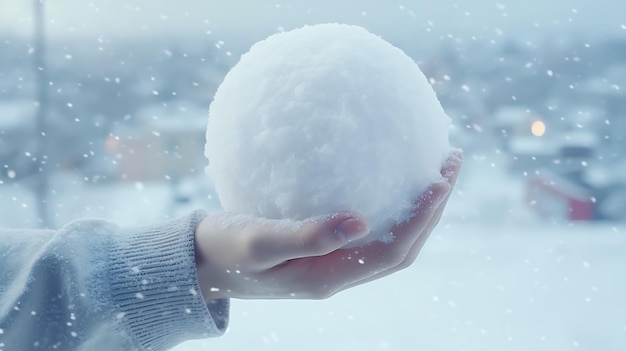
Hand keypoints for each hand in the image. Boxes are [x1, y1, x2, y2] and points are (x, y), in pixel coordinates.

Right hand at [194, 151, 461, 299]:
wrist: (204, 262)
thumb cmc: (223, 249)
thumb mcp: (256, 241)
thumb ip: (306, 236)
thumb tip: (361, 221)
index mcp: (328, 278)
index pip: (390, 251)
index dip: (421, 219)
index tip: (440, 179)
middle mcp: (338, 274)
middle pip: (402, 247)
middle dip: (432, 210)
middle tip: (449, 161)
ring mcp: (333, 263)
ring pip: (390, 240)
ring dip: (417, 209)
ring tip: (433, 166)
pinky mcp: (324, 249)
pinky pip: (369, 229)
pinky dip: (390, 205)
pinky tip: (388, 174)